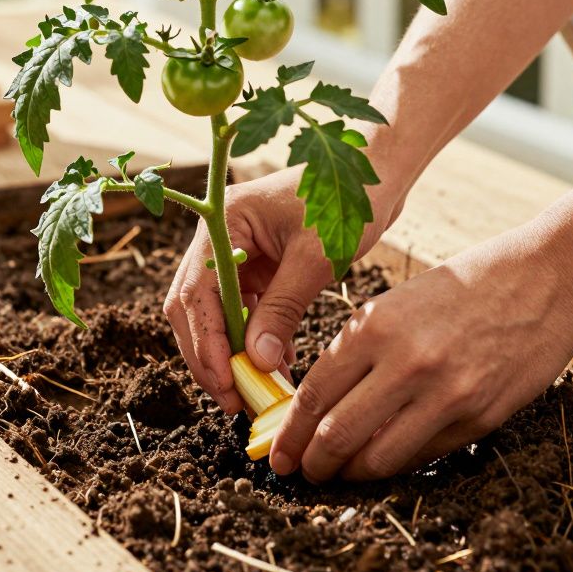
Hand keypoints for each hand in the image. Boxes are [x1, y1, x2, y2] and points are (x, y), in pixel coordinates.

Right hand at [164, 168, 396, 413]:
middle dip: (211, 356)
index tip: (225, 383)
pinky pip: (246, 309)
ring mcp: (238, 251)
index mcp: (224, 223)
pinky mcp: (259, 264)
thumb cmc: (347, 199)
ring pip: (217, 312)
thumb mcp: (315, 258)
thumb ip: (282, 309)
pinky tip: (279, 365)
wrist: (377, 172)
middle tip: (234, 400)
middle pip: (195, 307)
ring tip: (258, 390)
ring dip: (233, 351)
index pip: (195, 294)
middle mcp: (220, 236)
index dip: (205, 344)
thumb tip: (257, 361)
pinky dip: (256, 338)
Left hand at [268, 224, 572, 480]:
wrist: (545, 280)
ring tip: (341, 473)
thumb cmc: (464, 287)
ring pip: (377, 458)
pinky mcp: (478, 418)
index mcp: (375, 326)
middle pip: (336, 436)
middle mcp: (405, 364)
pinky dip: (396, 463)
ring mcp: (445, 395)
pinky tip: (386, 458)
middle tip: (303, 472)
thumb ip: (358, 352)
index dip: (288, 434)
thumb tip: (319, 407)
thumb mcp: (396, 305)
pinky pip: (422, 455)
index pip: (314, 396)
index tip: (278, 453)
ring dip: (351, 474)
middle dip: (312, 463)